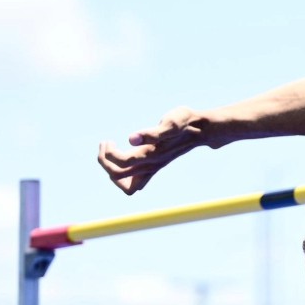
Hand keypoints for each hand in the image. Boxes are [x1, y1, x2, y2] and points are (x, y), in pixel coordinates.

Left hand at [97, 107, 214, 194]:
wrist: (200, 130)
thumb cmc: (185, 123)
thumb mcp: (171, 123)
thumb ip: (151, 133)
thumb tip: (131, 138)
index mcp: (151, 155)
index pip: (121, 163)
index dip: (109, 154)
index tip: (111, 140)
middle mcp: (150, 166)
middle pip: (117, 176)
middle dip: (105, 161)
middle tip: (106, 143)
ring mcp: (151, 168)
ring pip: (123, 182)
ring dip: (110, 167)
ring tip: (110, 148)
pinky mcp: (152, 166)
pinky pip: (132, 181)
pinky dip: (121, 171)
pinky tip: (121, 152)